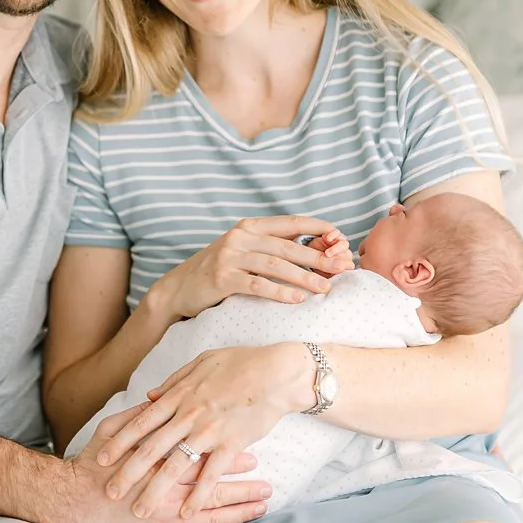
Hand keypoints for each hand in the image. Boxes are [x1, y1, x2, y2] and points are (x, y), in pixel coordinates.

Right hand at [67, 404, 271, 522]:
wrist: (69, 504)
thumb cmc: (90, 465)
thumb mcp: (110, 430)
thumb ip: (139, 416)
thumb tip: (161, 397)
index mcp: (155, 466)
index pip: (200, 463)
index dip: (227, 460)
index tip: (250, 455)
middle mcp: (162, 497)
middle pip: (211, 494)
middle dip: (241, 492)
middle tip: (267, 488)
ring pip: (208, 522)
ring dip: (237, 516)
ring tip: (260, 510)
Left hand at [98, 342, 313, 517]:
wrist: (275, 372)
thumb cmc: (239, 364)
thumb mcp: (200, 364)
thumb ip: (173, 384)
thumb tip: (150, 397)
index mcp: (179, 396)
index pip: (141, 423)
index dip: (119, 442)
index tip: (101, 458)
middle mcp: (189, 415)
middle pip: (151, 448)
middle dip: (128, 473)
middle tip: (109, 493)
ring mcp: (210, 430)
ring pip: (175, 466)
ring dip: (155, 491)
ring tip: (140, 510)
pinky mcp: (232, 443)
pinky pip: (210, 475)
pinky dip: (197, 496)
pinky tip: (186, 512)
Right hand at [147, 214, 352, 323]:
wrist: (180, 288)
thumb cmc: (220, 271)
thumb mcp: (245, 251)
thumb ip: (272, 248)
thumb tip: (317, 253)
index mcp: (250, 226)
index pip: (292, 222)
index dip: (318, 229)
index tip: (341, 238)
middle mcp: (240, 236)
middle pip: (288, 246)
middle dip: (318, 257)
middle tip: (342, 267)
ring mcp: (230, 256)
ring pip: (276, 265)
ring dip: (304, 277)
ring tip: (325, 288)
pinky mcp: (222, 277)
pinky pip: (257, 284)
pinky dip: (280, 292)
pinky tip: (297, 299)